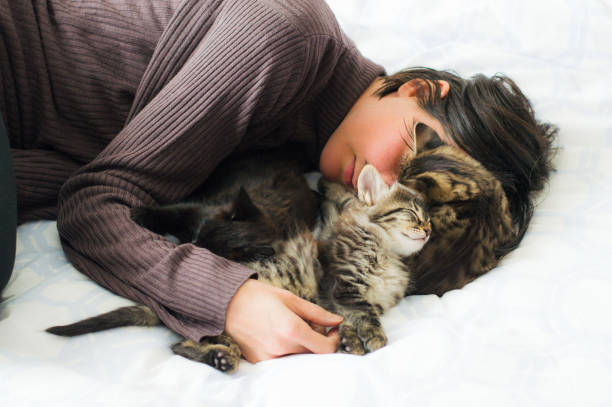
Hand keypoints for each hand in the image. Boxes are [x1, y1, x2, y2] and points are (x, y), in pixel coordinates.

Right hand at [224, 279, 341, 362]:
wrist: (225, 303)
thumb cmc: (258, 296)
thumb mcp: (290, 299)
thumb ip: (316, 313)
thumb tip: (337, 320)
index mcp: (292, 329)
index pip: (325, 348)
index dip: (334, 341)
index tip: (332, 331)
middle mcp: (281, 347)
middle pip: (312, 353)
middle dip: (317, 340)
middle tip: (310, 324)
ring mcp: (269, 357)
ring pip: (297, 357)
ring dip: (301, 346)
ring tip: (291, 327)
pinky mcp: (259, 361)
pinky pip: (281, 359)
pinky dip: (286, 349)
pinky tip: (277, 333)